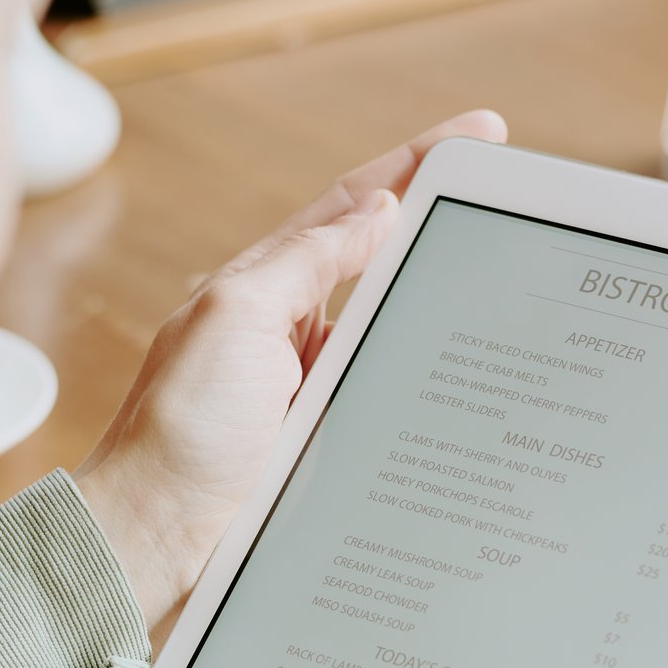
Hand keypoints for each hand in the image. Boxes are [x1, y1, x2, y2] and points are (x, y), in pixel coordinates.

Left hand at [76, 109, 507, 620]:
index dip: (415, 163)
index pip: (353, 205)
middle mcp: (288, 326)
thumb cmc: (180, 428)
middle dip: (443, 220)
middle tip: (510, 195)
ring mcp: (309, 382)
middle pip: (382, 256)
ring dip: (441, 296)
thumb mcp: (238, 319)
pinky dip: (426, 372)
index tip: (479, 135)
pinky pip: (388, 387)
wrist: (156, 532)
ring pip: (391, 322)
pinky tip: (464, 373)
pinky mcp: (324, 436)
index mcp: (263, 283)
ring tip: (504, 270)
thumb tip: (376, 210)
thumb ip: (305, 261)